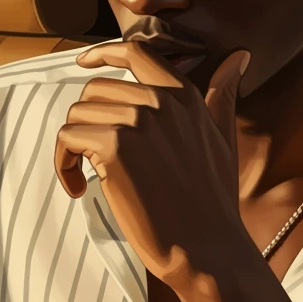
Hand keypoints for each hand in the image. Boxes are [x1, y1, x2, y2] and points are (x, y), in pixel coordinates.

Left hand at [54, 42, 252, 286]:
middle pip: (96, 89)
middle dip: (87, 122)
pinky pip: (67, 138)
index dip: (103, 52)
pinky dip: (62, 164)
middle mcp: (161, 101)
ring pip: (77, 114)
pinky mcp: (115, 148)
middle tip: (93, 160)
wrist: (207, 248)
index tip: (84, 62)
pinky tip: (78, 190)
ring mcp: (138, 122)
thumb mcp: (222, 138)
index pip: (136, 52)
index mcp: (185, 96)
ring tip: (86, 178)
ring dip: (72, 147)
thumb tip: (240, 56)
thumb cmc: (213, 202)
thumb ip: (222, 95)